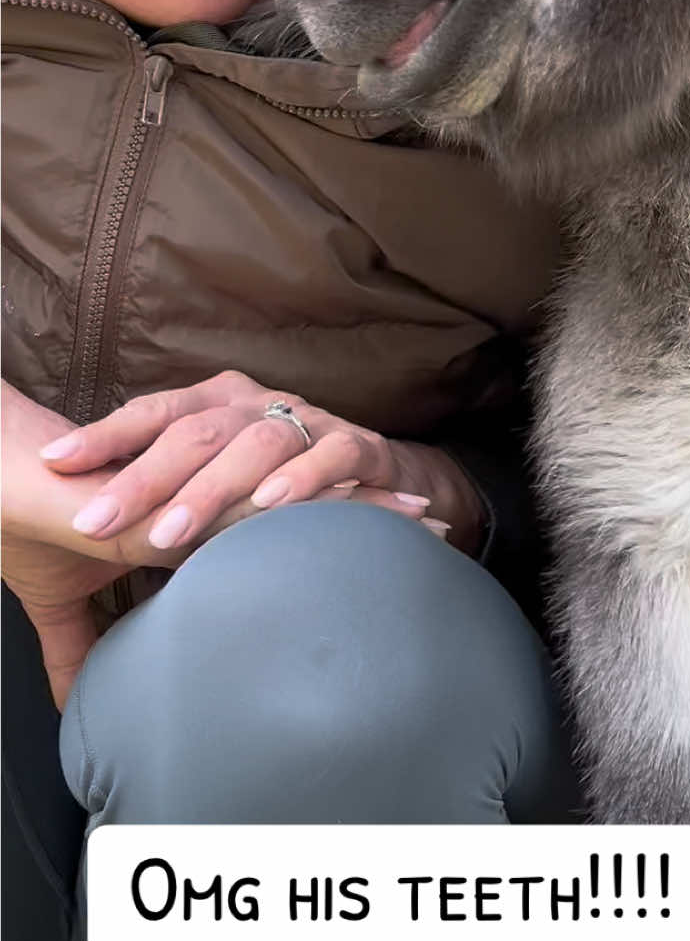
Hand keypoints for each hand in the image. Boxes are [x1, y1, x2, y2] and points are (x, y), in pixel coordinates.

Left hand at [39, 371, 484, 557]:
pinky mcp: (362, 447)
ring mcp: (313, 422)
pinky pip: (332, 456)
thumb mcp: (220, 484)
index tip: (52, 464)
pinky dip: (302, 480)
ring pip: (258, 443)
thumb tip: (81, 535)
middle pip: (197, 430)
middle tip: (96, 523)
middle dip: (142, 478)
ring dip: (211, 491)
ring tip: (167, 537)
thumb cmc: (284, 485)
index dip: (103, 435)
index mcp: (219, 402)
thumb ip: (167, 498)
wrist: (387, 480)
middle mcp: (261, 403)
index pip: (154, 411)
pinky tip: (270, 507)